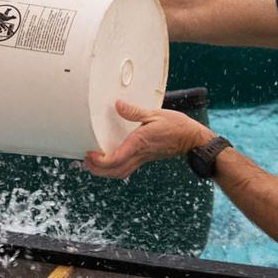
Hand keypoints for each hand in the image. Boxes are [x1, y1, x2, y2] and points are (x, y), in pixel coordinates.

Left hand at [85, 101, 212, 178]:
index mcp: (139, 143)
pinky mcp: (145, 158)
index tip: (89, 153)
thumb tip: (117, 105)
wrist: (192, 139)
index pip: (115, 159)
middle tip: (85, 160)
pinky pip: (126, 169)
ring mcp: (142, 158)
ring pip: (119, 172)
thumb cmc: (177, 126)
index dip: (99, 161)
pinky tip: (109, 160)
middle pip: (114, 171)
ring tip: (93, 162)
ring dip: (104, 171)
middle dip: (97, 169)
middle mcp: (139, 154)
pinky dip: (114, 168)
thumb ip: (134, 111)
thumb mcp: (155, 114)